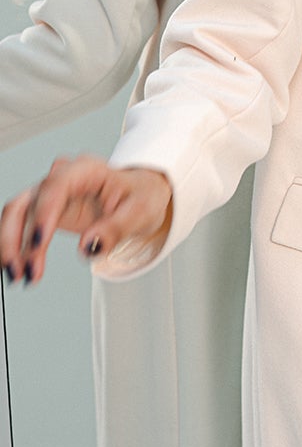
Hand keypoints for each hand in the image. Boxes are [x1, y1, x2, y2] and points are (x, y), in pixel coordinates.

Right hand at [0, 155, 172, 285]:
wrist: (140, 194)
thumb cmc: (142, 196)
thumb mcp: (140, 212)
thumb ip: (114, 230)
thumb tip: (88, 248)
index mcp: (87, 170)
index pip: (56, 187)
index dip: (43, 214)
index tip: (38, 243)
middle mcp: (63, 178)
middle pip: (27, 201)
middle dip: (16, 237)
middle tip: (22, 271)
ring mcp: (51, 194)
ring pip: (17, 214)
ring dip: (11, 245)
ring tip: (18, 276)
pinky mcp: (46, 211)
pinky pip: (22, 226)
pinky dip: (17, 247)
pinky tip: (19, 269)